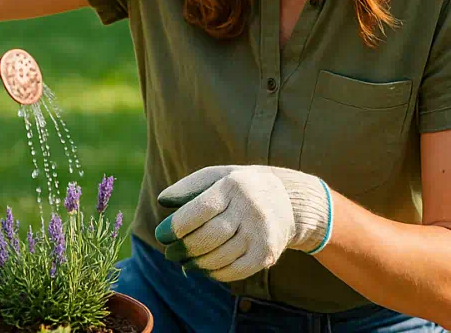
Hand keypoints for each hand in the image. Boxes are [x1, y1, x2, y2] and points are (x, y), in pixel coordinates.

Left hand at [154, 165, 333, 281]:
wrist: (288, 202)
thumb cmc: (241, 188)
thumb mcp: (218, 177)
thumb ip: (189, 186)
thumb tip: (162, 201)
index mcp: (234, 185)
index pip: (200, 209)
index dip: (177, 226)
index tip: (162, 235)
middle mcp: (250, 208)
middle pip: (208, 237)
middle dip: (183, 248)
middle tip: (170, 253)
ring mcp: (261, 233)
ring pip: (219, 257)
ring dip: (195, 263)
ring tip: (184, 261)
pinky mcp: (267, 253)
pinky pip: (234, 271)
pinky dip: (214, 273)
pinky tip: (204, 268)